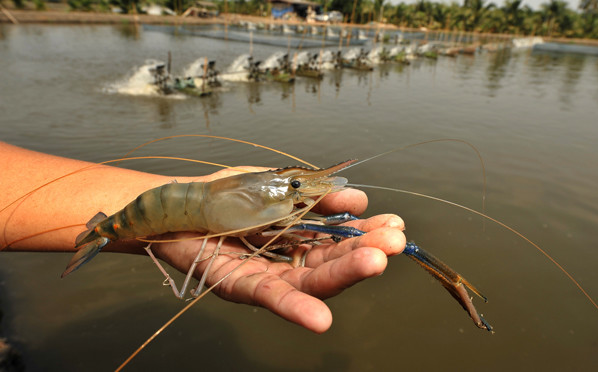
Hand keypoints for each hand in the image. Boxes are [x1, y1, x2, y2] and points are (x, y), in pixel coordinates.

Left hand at [150, 185, 405, 332]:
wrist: (175, 201)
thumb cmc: (225, 193)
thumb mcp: (277, 185)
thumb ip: (315, 195)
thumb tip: (358, 198)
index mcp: (299, 237)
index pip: (339, 240)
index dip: (366, 233)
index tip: (395, 225)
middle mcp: (286, 261)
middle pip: (330, 262)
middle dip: (363, 252)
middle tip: (395, 243)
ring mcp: (265, 276)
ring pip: (308, 281)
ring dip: (342, 275)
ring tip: (375, 263)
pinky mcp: (239, 286)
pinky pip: (268, 298)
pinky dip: (294, 309)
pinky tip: (321, 320)